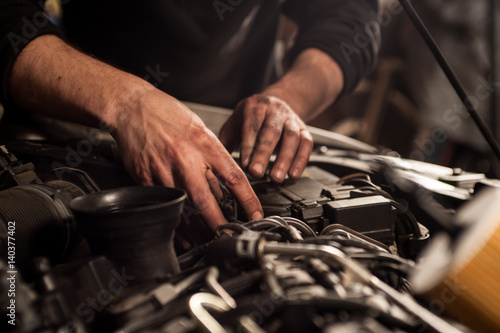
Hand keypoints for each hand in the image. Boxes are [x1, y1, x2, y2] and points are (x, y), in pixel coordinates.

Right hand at [111, 89, 262, 228]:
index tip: (256, 216)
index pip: (234, 177)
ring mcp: (164, 170)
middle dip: (219, 225)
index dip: (248, 201)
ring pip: (184, 208)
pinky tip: (183, 234)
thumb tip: (221, 192)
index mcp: (205, 145)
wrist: (132, 107)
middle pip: (206, 201)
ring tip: (208, 241)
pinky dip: (175, 222)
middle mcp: (186, 159)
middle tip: (228, 238)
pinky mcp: (146, 178)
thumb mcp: (201, 132)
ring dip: (197, 229)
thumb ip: (212, 161)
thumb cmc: (168, 115)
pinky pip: (164, 206)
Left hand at [219, 94, 312, 182]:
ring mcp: (291, 118)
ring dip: (285, 160)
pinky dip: (301, 160)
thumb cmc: (251, 118)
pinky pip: (306, 143)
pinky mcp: (303, 128)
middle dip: (264, 154)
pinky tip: (293, 174)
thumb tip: (216, 163)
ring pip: (292, 137)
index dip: (248, 147)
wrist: (276, 102)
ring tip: (276, 178)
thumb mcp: (235, 123)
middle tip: (257, 173)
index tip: (244, 166)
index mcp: (255, 106)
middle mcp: (275, 110)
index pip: (251, 127)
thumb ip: (226, 142)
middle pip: (271, 132)